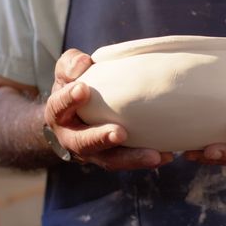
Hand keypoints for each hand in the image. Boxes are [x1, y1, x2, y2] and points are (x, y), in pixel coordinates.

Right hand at [44, 49, 173, 170]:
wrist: (75, 115)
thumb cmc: (74, 86)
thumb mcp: (67, 72)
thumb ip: (71, 64)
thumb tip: (83, 63)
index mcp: (58, 115)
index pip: (58, 107)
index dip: (69, 99)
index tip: (83, 88)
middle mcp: (71, 139)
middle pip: (82, 143)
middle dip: (101, 139)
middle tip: (119, 133)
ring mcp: (93, 153)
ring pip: (110, 160)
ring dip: (131, 158)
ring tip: (154, 155)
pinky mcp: (112, 158)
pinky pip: (128, 162)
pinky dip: (146, 159)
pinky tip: (167, 155)